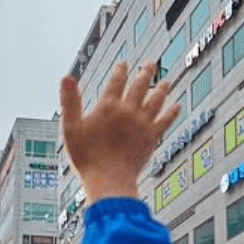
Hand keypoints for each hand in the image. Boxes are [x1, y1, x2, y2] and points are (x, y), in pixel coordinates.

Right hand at [59, 62, 179, 202]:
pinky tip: (177, 106)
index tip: (124, 64)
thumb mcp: (71, 128)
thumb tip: (66, 77)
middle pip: (140, 85)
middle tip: (150, 64)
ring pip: (156, 100)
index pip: (116, 81)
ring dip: (162, 89)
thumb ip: (70, 101)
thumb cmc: (87, 157)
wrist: (109, 180)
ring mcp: (142, 123)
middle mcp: (128, 111)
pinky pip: (165, 120)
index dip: (120, 70)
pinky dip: (172, 112)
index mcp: (108, 106)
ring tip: (166, 81)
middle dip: (145, 73)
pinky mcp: (152, 137)